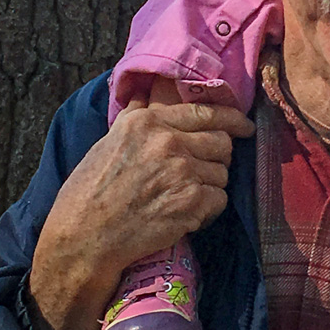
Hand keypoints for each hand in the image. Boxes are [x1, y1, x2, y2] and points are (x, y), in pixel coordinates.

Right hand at [28, 100, 254, 329]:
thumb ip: (135, 115)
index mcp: (149, 123)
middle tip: (205, 167)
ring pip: (222, 173)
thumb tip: (148, 92)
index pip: (205, 112)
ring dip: (211, 184)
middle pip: (222, 142)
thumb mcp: (110, 140)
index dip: (232, 118)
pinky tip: (190, 212)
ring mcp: (182, 173)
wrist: (84, 237)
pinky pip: (219, 199)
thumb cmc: (90, 190)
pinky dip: (209, 208)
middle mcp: (169, 142)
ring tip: (189, 193)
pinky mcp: (190, 204)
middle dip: (218, 155)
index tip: (244, 126)